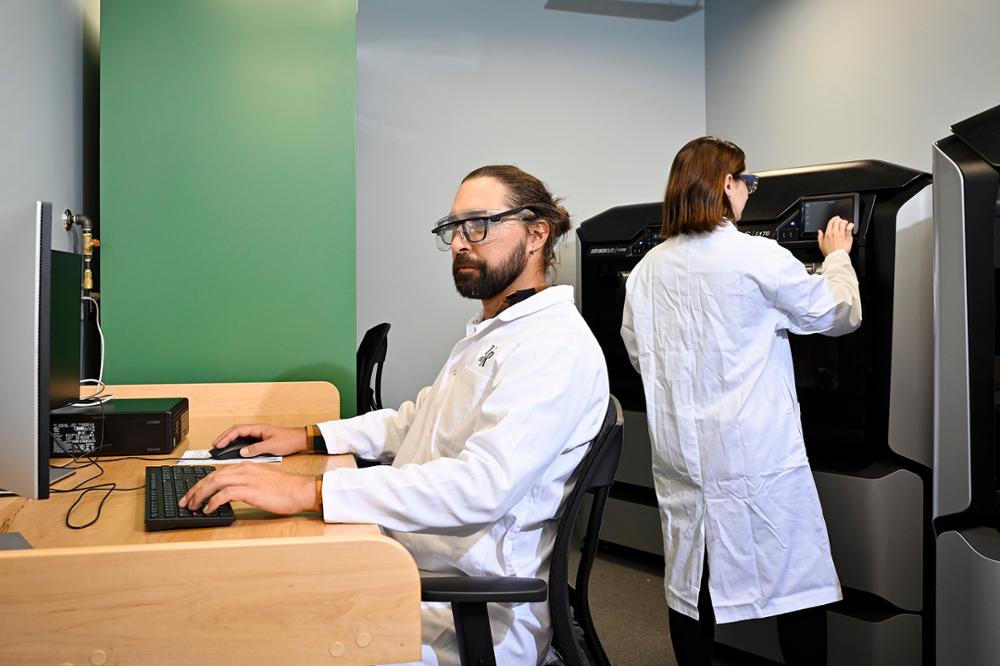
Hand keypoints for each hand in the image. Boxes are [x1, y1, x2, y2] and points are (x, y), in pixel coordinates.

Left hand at [178, 463, 318, 514]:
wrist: (300, 490)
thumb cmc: (286, 489)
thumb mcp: (263, 482)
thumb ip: (246, 484)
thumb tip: (231, 495)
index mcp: (247, 466)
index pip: (217, 472)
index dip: (202, 483)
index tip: (193, 494)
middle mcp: (244, 469)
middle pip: (211, 476)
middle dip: (195, 489)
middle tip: (186, 501)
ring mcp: (246, 479)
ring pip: (214, 483)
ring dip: (200, 495)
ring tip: (192, 506)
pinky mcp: (250, 490)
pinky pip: (224, 495)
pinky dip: (213, 502)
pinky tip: (208, 510)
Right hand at [211, 424, 308, 457]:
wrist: (300, 440)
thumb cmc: (289, 440)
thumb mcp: (272, 446)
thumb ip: (257, 449)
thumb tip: (243, 452)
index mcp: (258, 428)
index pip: (237, 430)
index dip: (226, 437)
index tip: (218, 445)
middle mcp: (257, 430)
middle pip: (235, 431)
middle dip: (223, 438)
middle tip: (214, 446)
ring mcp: (258, 434)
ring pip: (239, 436)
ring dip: (229, 441)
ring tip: (220, 449)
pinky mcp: (260, 440)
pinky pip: (244, 440)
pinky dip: (236, 444)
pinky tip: (233, 451)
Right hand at [817, 216, 853, 255]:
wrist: (836, 257)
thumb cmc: (830, 252)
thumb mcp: (821, 245)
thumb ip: (820, 237)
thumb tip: (819, 231)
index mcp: (828, 233)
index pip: (831, 222)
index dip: (834, 219)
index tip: (836, 218)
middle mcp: (834, 232)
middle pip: (837, 221)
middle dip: (839, 219)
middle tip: (841, 220)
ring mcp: (841, 234)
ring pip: (843, 223)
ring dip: (845, 221)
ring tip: (846, 223)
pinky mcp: (847, 236)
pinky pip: (849, 227)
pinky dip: (850, 225)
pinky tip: (851, 225)